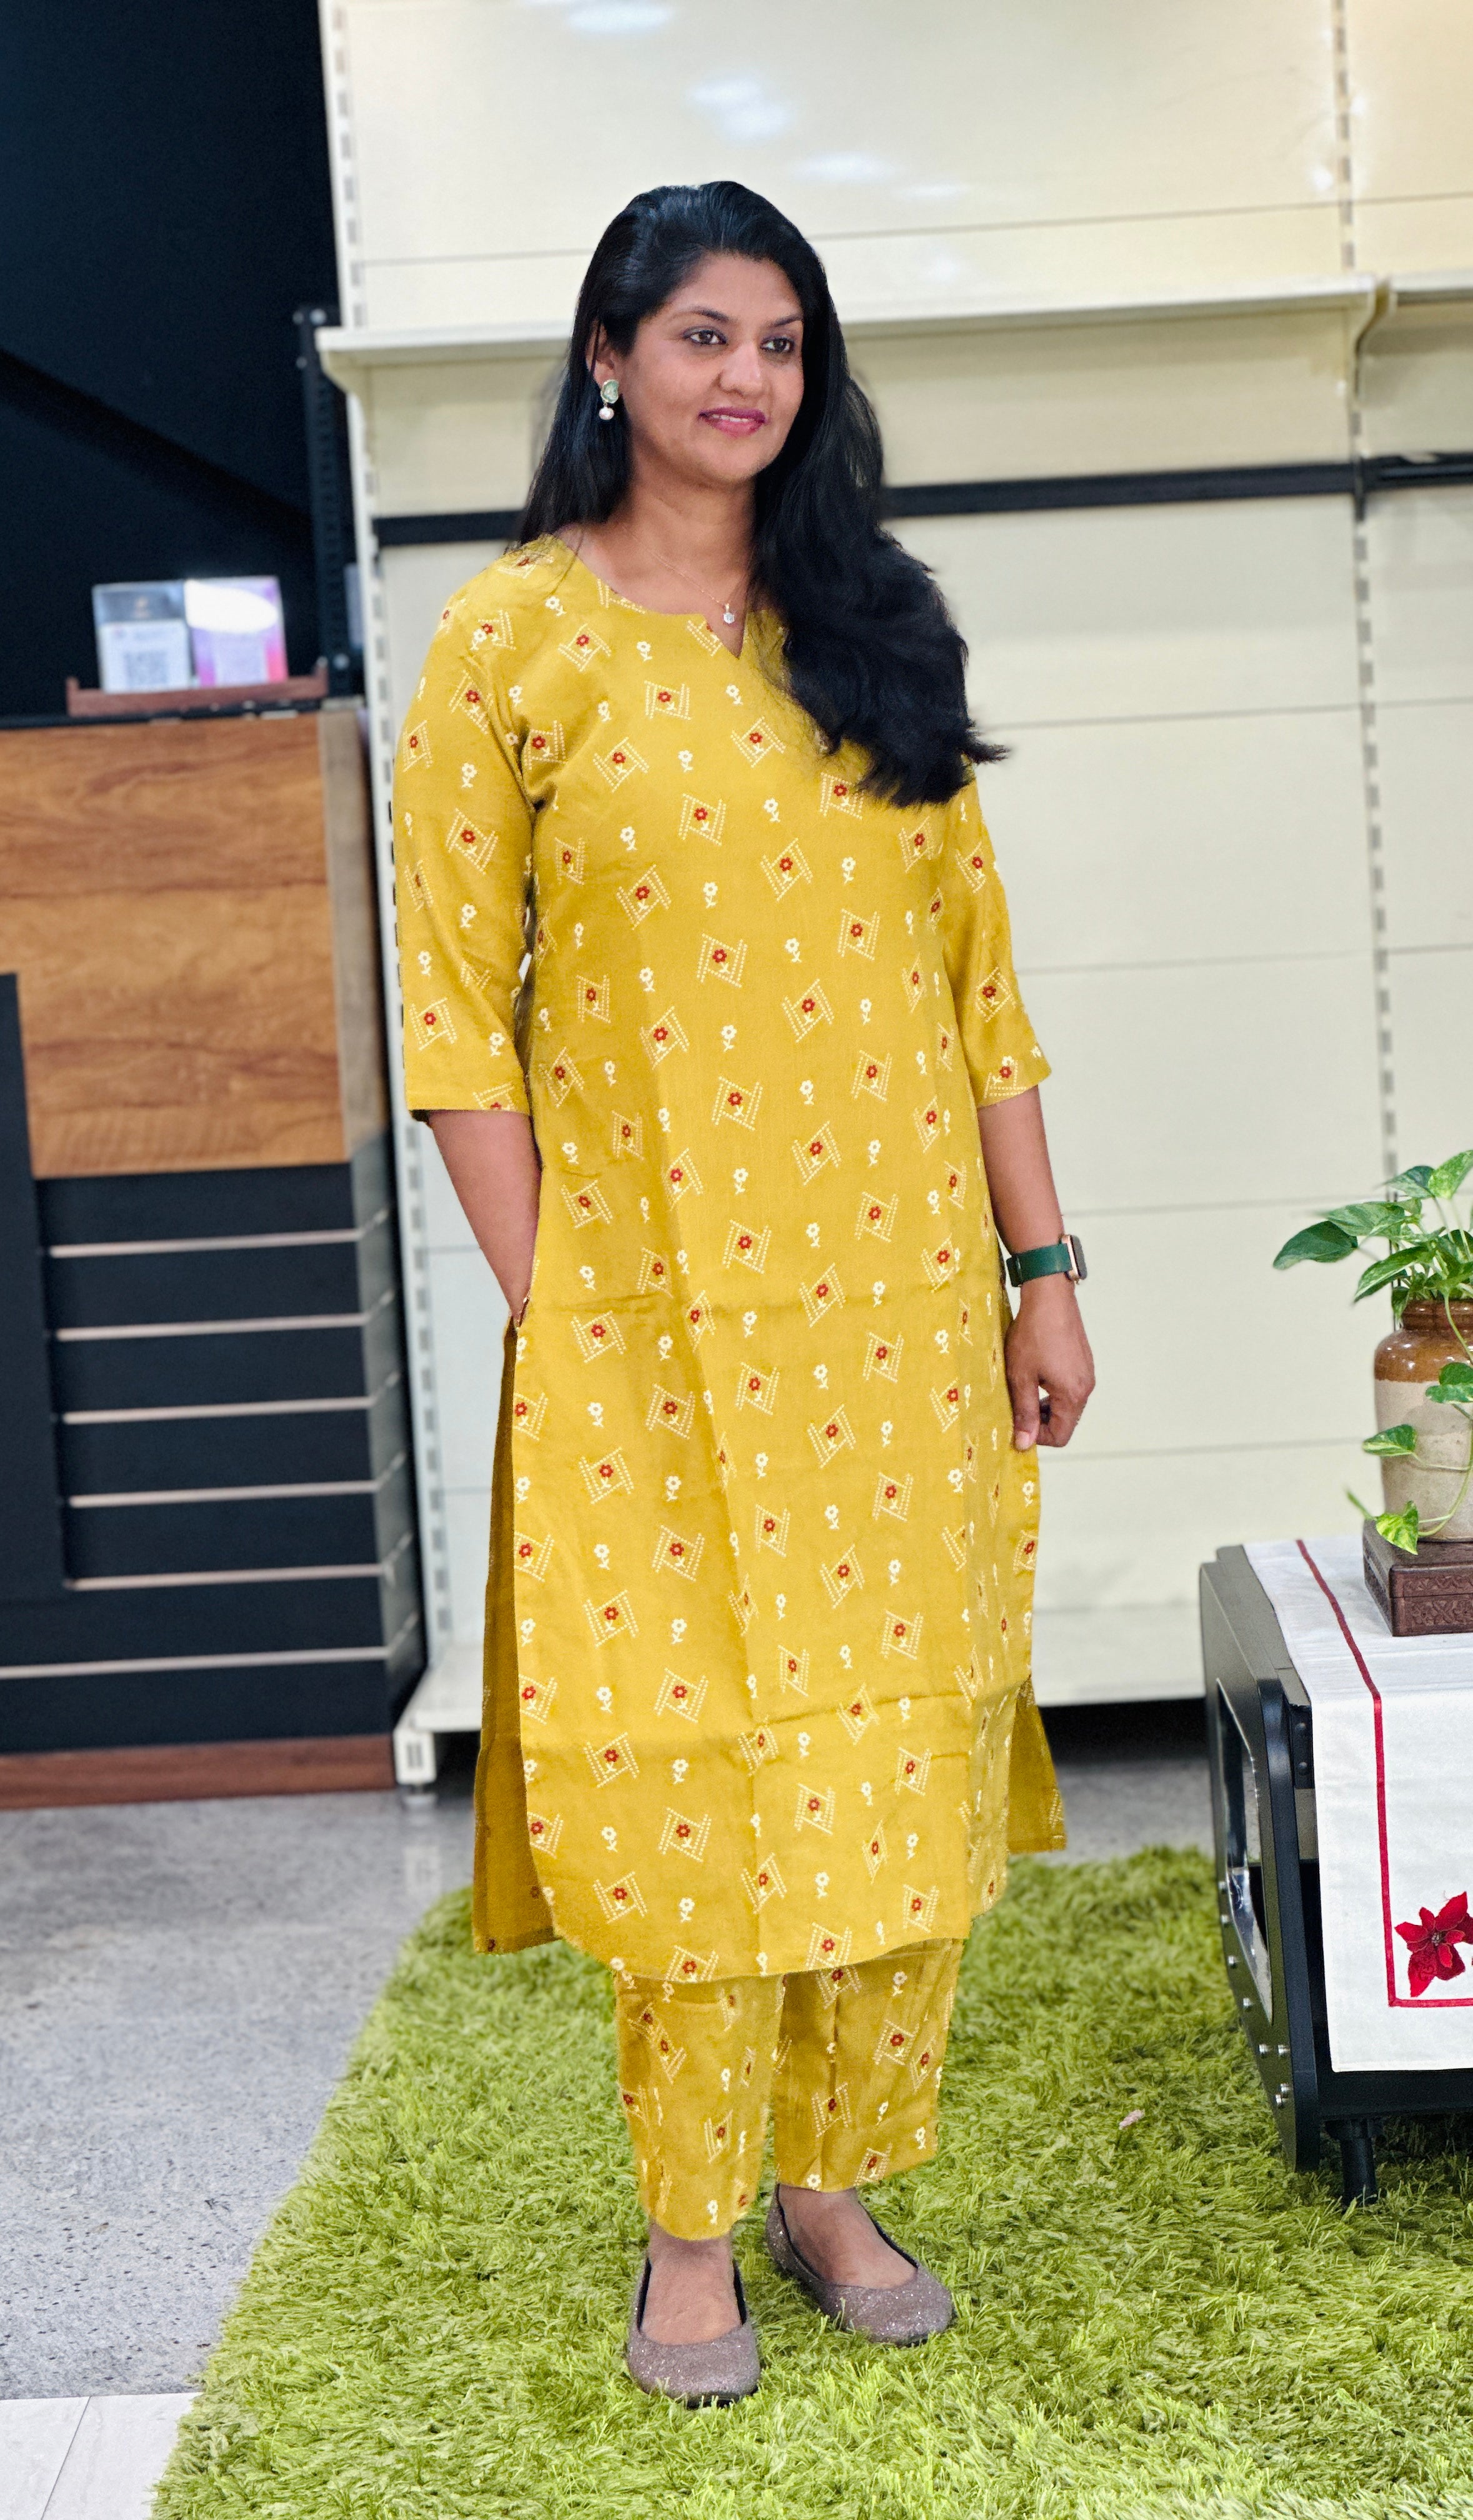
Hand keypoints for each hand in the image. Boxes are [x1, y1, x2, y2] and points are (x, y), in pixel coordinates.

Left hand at [1004, 1277, 1093, 1449]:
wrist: (1049, 1296)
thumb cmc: (1033, 1333)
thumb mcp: (1021, 1376)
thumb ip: (1024, 1412)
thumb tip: (1024, 1443)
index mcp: (1073, 1395)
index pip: (1061, 1436)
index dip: (1037, 1437)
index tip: (1017, 1425)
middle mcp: (1085, 1387)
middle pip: (1066, 1422)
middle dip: (1040, 1421)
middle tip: (1018, 1407)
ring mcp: (1087, 1373)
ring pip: (1067, 1405)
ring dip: (1045, 1405)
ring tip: (1025, 1388)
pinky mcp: (1083, 1361)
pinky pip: (1070, 1388)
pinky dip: (1053, 1391)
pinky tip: (1036, 1373)